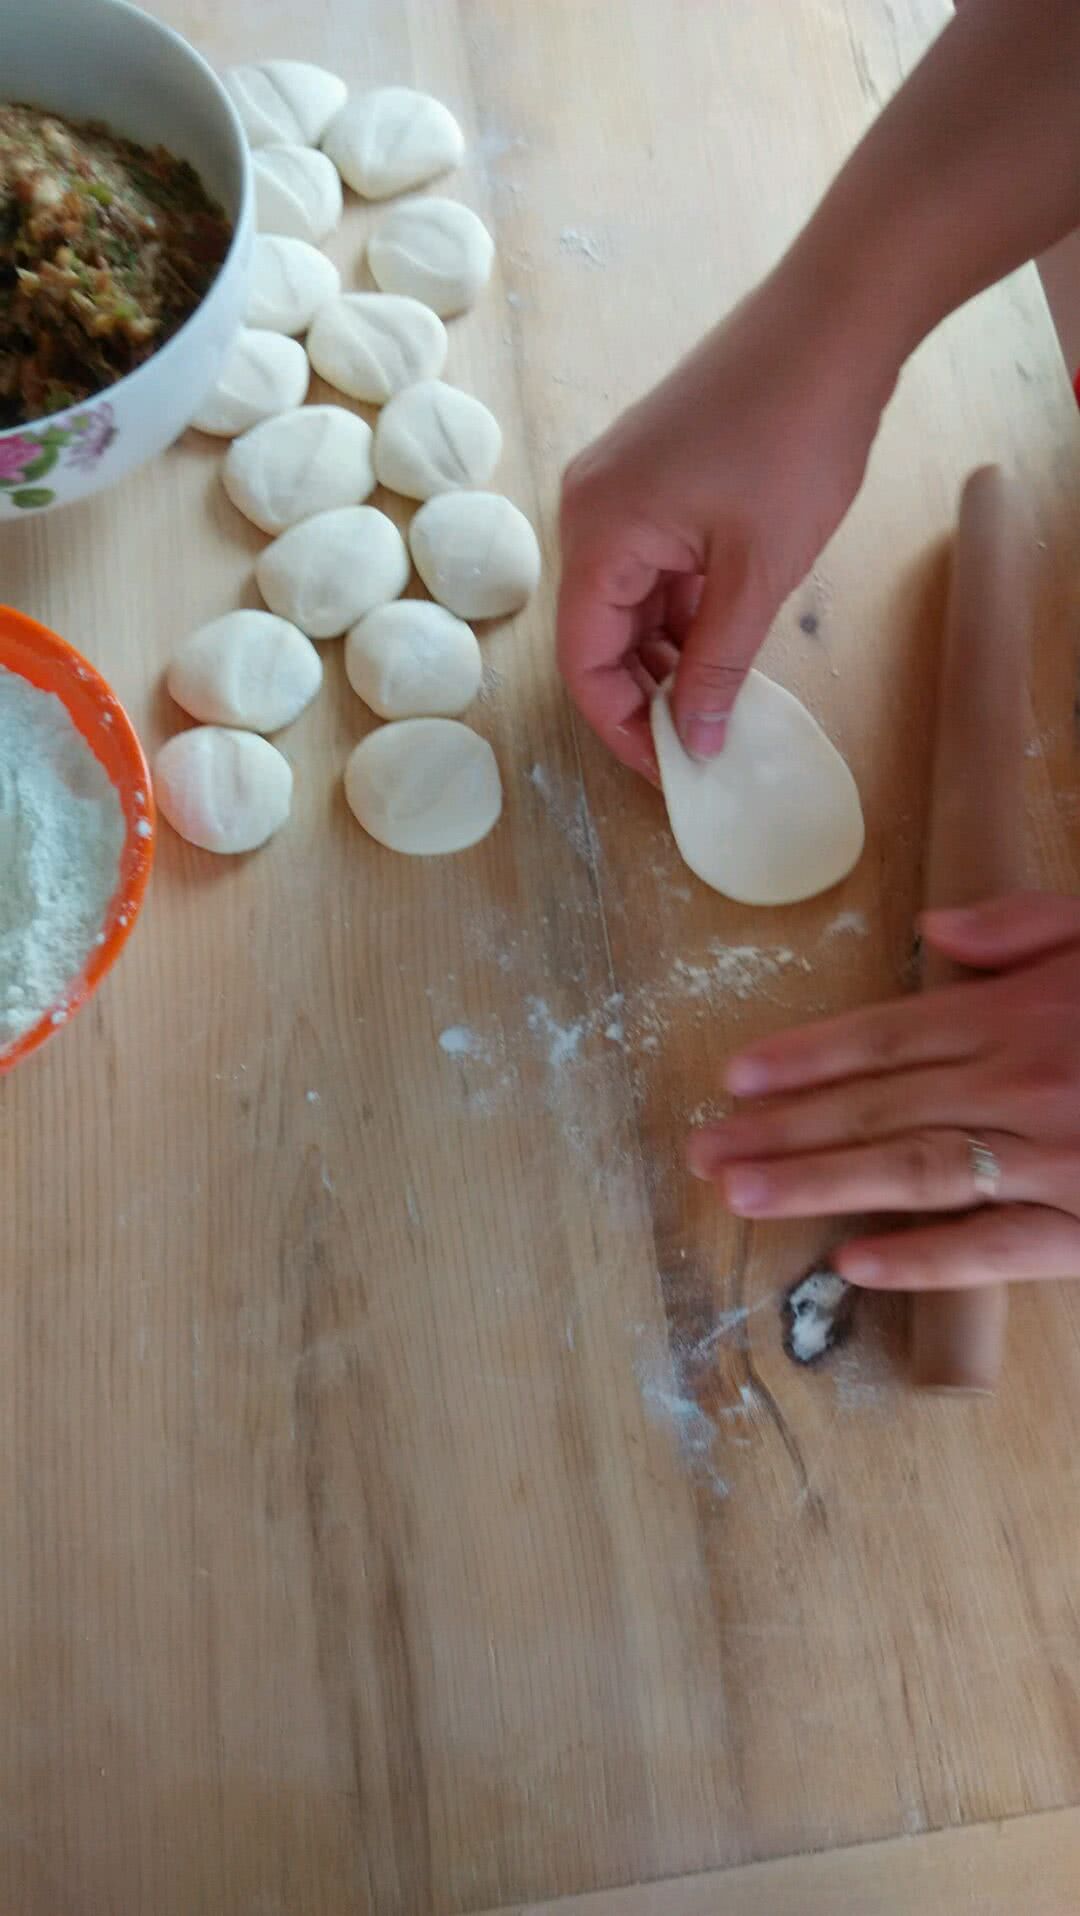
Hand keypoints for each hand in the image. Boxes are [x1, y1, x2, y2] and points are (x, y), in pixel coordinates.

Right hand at [556, 257, 897, 777]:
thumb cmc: (795, 437)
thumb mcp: (759, 574)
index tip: (675, 771)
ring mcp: (621, 485)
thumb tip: (697, 741)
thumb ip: (719, 665)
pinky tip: (728, 638)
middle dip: (647, 695)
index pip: (583, 662)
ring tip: (725, 699)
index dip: (622, 728)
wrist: (834, 317)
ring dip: (670, 654)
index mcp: (597, 534)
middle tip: (705, 744)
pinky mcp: (655, 471)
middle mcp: (590, 509)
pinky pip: (653, 562)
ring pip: (631, 600)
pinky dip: (684, 608)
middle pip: (599, 633)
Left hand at [686, 894, 1079, 1290]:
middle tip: (702, 1150)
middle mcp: (1019, 1084)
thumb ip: (1023, 926)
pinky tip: (853, 1264)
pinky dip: (924, 1259)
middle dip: (780, 1129)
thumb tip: (934, 929)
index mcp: (1017, 1015)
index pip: (886, 1038)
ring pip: (914, 1171)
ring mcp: (1052, 1159)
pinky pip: (996, 1248)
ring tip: (741, 1195)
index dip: (803, 1058)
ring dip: (819, 1183)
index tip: (734, 1079)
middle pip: (877, 1107)